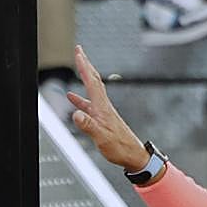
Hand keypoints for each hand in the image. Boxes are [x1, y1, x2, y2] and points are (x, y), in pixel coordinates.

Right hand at [66, 45, 150, 172]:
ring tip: (77, 68)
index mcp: (103, 108)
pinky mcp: (102, 118)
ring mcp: (103, 111)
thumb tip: (76, 114)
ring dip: (84, 77)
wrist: (133, 156)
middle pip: (93, 80)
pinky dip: (80, 98)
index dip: (84, 67)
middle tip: (79, 51)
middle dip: (85, 64)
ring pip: (91, 89)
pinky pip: (89, 103)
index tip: (78, 53)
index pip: (92, 82)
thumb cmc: (120, 148)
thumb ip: (89, 126)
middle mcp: (104, 106)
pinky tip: (73, 99)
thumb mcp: (102, 138)